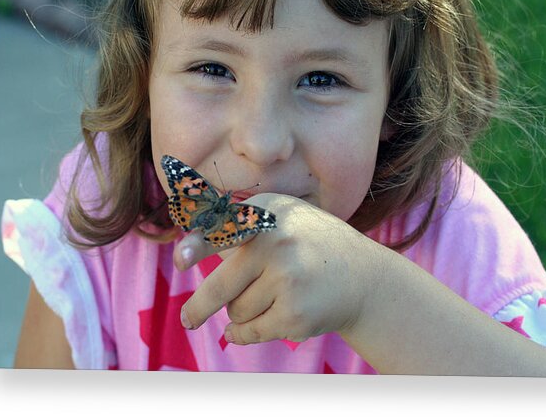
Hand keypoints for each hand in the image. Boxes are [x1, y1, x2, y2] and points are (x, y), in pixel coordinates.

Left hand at [173, 193, 382, 344]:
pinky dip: (247, 333)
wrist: (364, 278)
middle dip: (198, 309)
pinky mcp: (295, 313)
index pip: (223, 229)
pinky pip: (250, 332)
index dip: (198, 245)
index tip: (181, 259)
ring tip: (272, 298)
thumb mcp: (281, 218)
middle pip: (219, 286)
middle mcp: (276, 241)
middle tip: (189, 320)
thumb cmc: (310, 246)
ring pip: (234, 310)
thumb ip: (238, 225)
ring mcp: (287, 278)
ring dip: (242, 312)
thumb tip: (186, 248)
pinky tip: (266, 321)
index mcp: (267, 211)